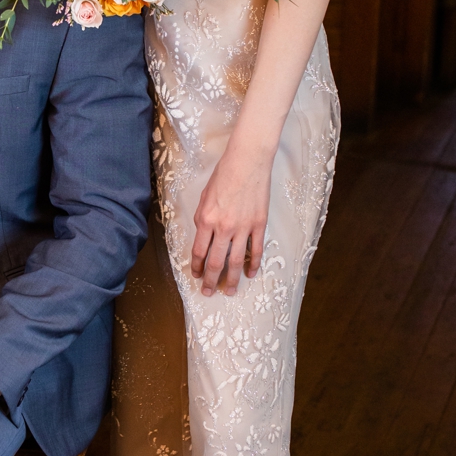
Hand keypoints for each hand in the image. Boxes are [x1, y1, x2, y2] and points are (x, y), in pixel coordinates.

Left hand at [188, 146, 271, 294]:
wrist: (247, 163)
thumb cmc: (223, 176)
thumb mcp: (204, 198)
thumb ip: (203, 220)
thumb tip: (204, 238)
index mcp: (206, 220)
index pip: (198, 252)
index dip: (197, 267)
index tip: (196, 276)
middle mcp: (224, 227)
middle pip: (216, 262)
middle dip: (211, 280)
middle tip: (209, 292)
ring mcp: (243, 228)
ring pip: (236, 261)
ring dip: (231, 279)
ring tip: (229, 292)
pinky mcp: (259, 224)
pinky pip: (256, 250)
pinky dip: (253, 264)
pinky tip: (249, 274)